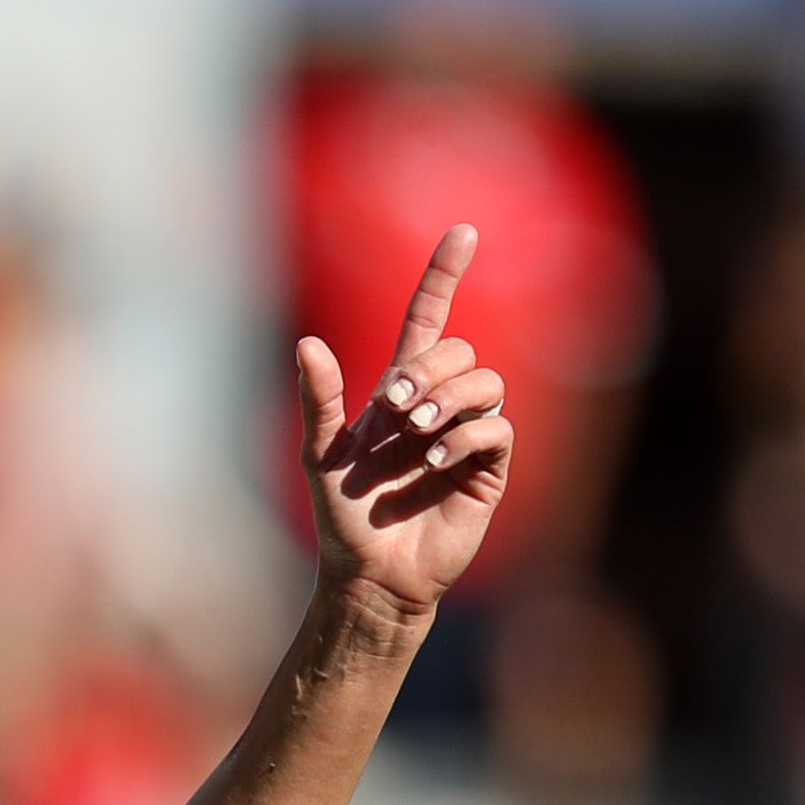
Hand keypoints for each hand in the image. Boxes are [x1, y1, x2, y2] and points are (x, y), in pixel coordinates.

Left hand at [295, 225, 513, 619]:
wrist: (370, 573)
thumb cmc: (343, 516)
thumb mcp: (319, 456)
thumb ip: (318, 400)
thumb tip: (306, 344)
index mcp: (397, 393)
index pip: (428, 319)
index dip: (445, 275)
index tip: (464, 231)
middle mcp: (437, 407)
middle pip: (459, 350)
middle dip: (431, 369)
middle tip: (396, 406)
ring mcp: (465, 435)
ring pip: (487, 382)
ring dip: (452, 397)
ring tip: (417, 432)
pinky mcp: (487, 469)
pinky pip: (497, 429)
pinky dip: (468, 435)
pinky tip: (435, 461)